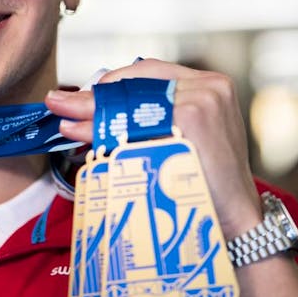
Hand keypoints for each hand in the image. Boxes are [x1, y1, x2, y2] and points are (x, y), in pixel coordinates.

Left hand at [45, 58, 262, 237]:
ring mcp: (203, 99)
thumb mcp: (183, 142)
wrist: (236, 224)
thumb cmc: (206, 187)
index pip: (150, 72)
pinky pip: (135, 119)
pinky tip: (82, 134)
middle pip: (137, 82)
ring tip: (66, 123)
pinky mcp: (193, 117)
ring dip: (93, 112)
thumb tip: (92, 111)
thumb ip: (154, 119)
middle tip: (60, 105)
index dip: (112, 84)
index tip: (84, 97)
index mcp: (211, 85)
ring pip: (132, 101)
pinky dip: (104, 127)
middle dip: (95, 96)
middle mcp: (209, 86)